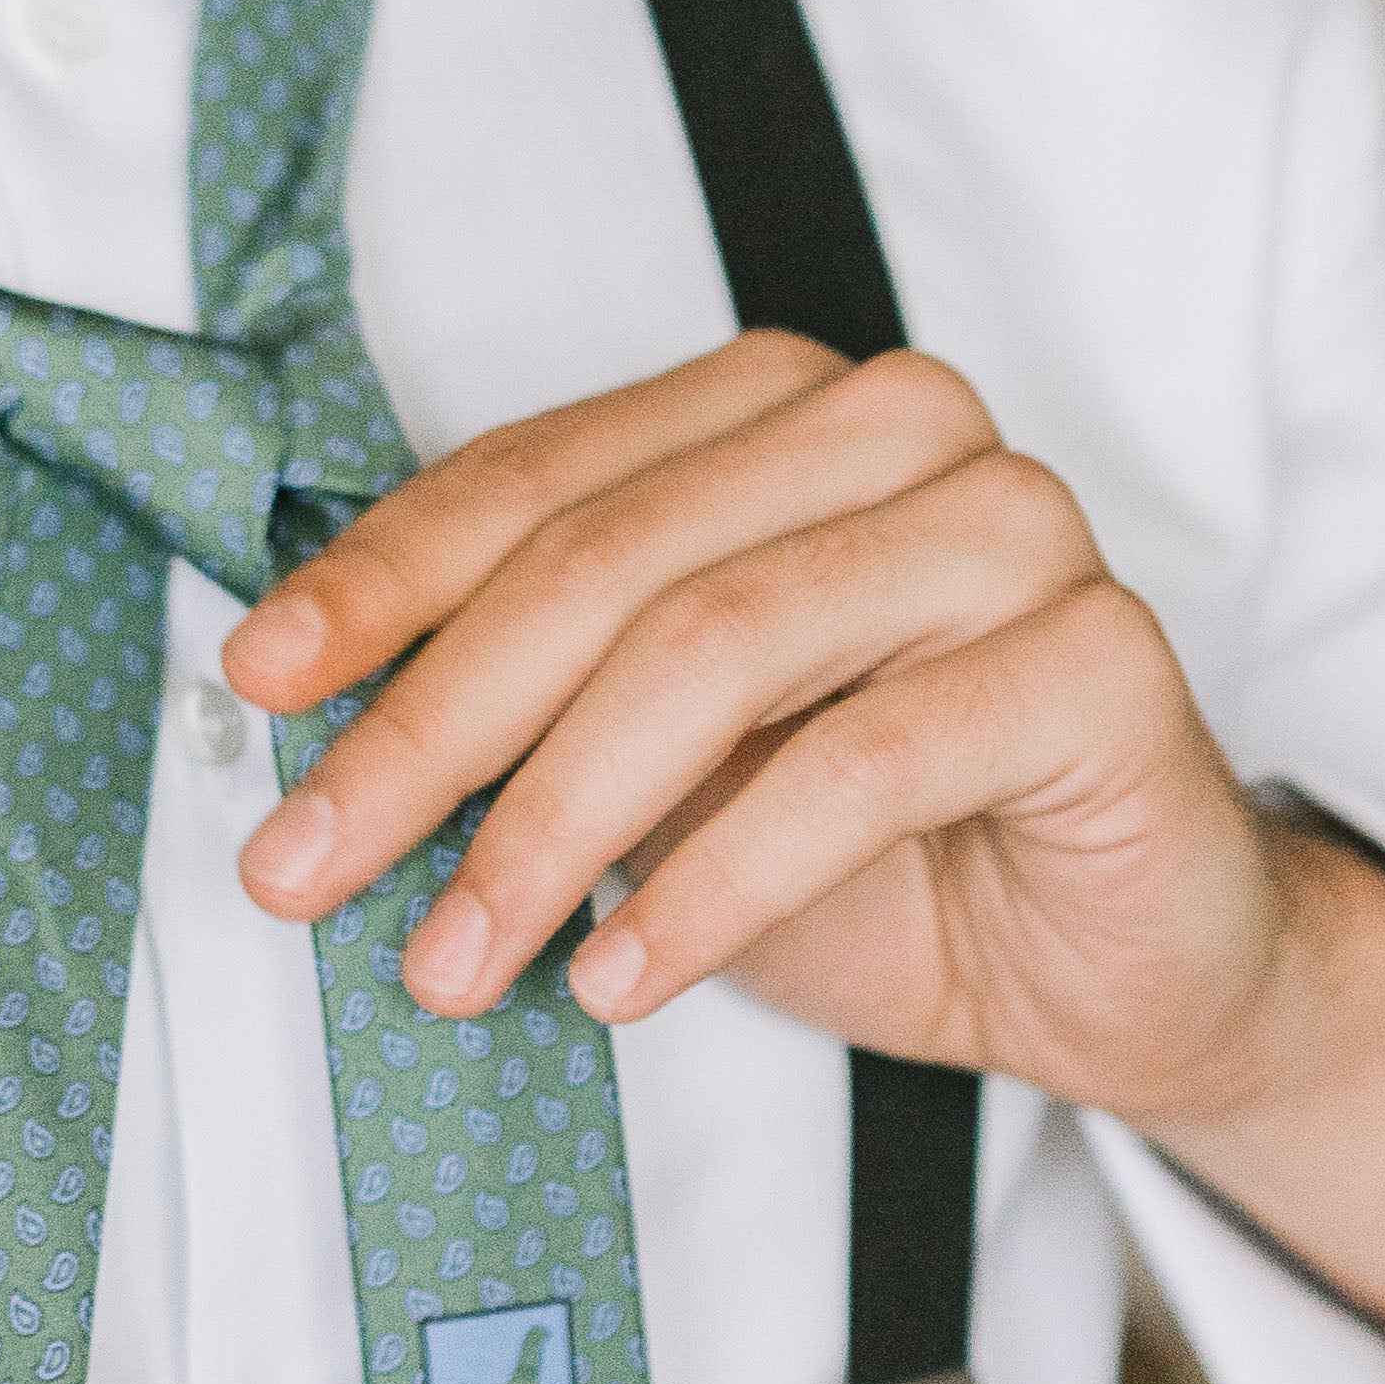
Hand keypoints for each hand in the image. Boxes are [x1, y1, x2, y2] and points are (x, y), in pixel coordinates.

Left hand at [226, 331, 1384, 1355]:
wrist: (1130, 967)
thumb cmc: (885, 850)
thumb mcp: (663, 769)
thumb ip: (530, 704)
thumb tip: (302, 723)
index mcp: (776, 408)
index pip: (536, 477)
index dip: (379, 583)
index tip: (255, 688)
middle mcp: (898, 429)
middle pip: (606, 562)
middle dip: (429, 729)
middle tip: (305, 866)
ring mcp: (1013, 529)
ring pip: (718, 646)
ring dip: (550, 822)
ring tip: (453, 960)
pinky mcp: (1098, 659)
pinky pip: (864, 764)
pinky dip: (712, 882)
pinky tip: (618, 975)